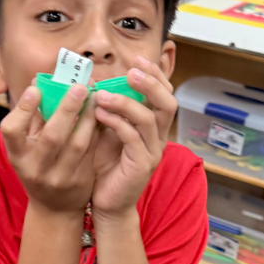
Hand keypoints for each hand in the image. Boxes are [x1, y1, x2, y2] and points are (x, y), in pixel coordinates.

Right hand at [0, 81, 98, 214]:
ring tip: (95, 97)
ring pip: (77, 144)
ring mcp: (59, 178)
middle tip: (80, 86)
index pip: (11, 131)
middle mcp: (35, 169)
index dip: (22, 110)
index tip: (35, 89)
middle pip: (51, 137)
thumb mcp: (28, 147)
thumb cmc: (39, 167)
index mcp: (17, 156)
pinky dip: (96, 130)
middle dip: (66, 109)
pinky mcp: (80, 181)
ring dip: (87, 118)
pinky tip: (101, 114)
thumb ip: (33, 118)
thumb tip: (39, 82)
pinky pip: (91, 151)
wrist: (54, 209)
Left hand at [91, 57, 176, 219]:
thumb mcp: (107, 132)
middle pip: (168, 103)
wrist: (106, 204)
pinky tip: (99, 113)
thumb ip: (108, 110)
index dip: (155, 75)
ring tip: (102, 94)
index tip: (138, 59)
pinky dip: (116, 122)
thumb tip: (95, 82)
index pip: (165, 94)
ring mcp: (152, 152)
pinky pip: (133, 138)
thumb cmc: (105, 167)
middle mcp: (159, 138)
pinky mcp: (141, 165)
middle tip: (131, 71)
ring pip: (149, 119)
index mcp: (154, 128)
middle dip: (151, 83)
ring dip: (126, 102)